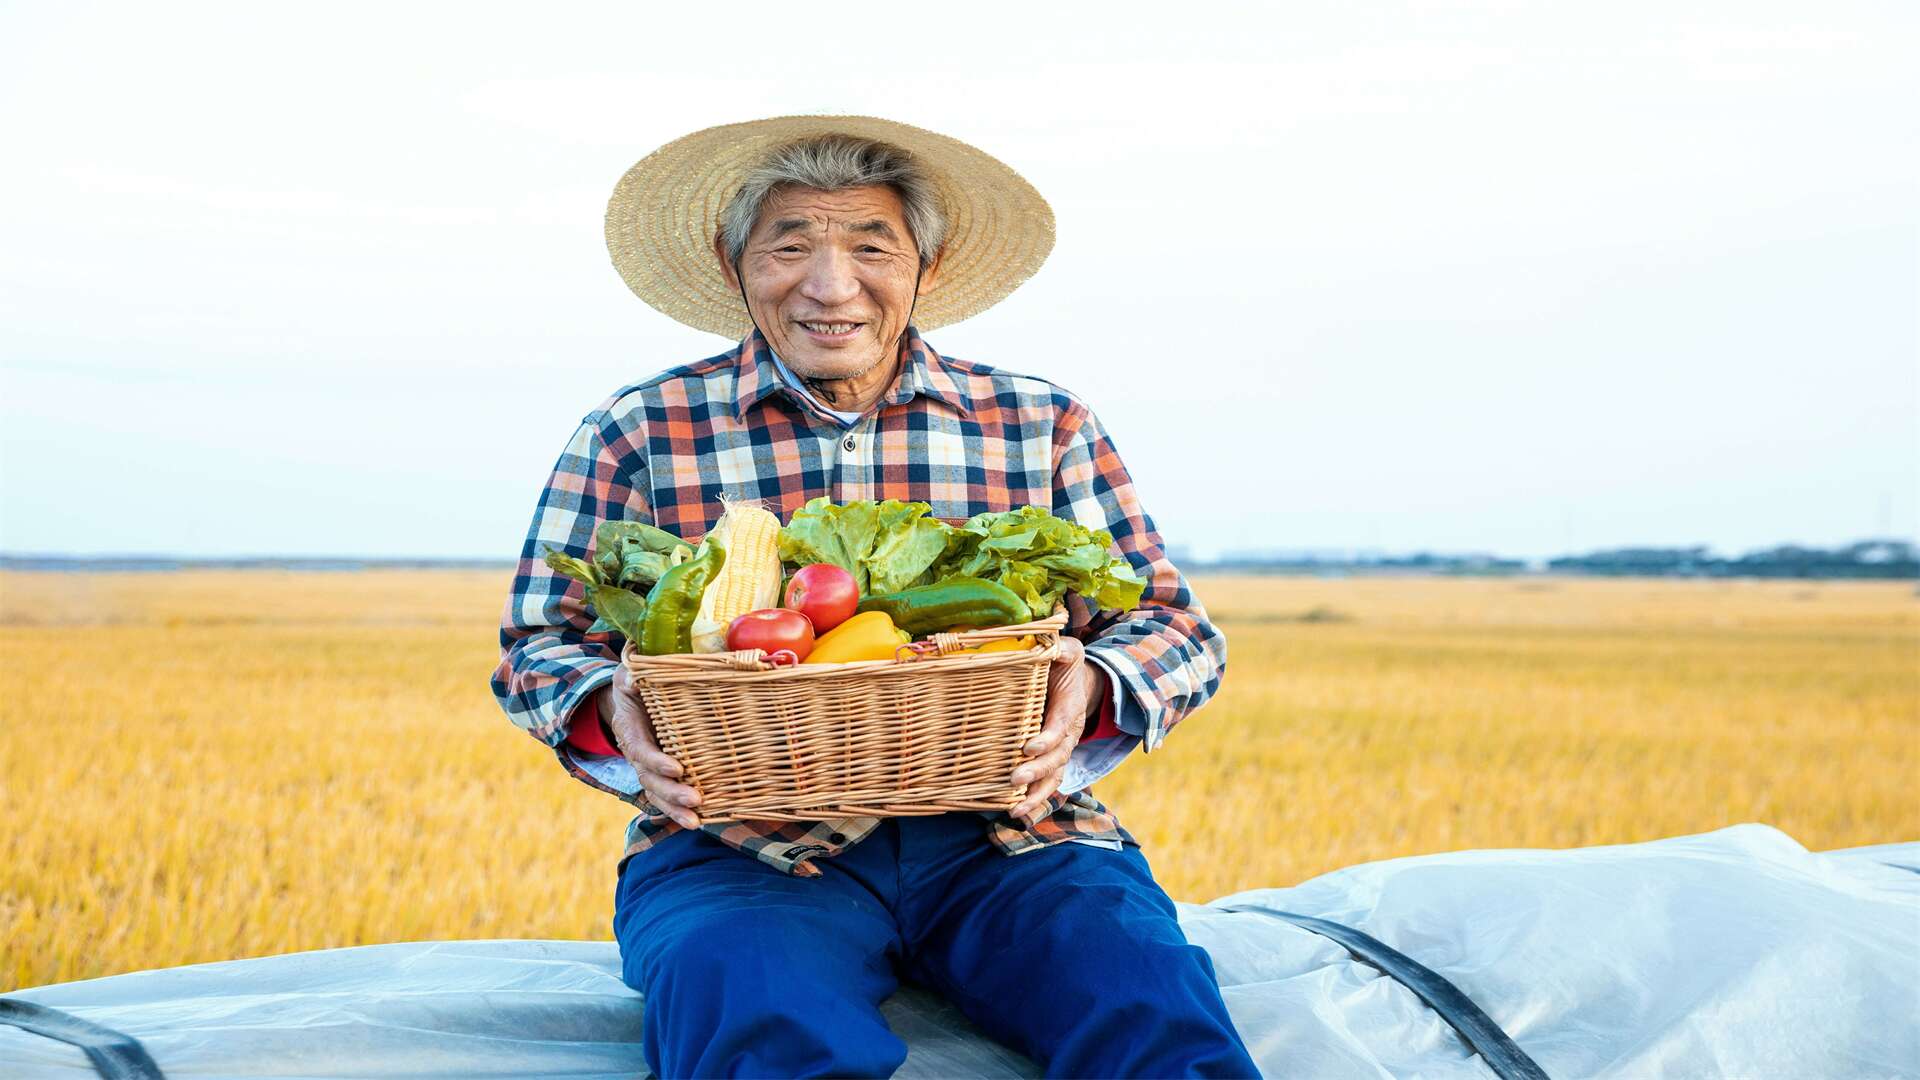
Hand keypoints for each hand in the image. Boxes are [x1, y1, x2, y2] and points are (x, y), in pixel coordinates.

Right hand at [598, 668, 701, 828]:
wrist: (629, 701)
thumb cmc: (635, 685)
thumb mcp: (627, 676)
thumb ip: (630, 678)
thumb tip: (635, 678)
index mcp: (629, 731)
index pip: (641, 751)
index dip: (656, 762)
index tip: (678, 769)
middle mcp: (637, 755)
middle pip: (650, 781)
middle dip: (671, 793)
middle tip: (695, 800)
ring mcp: (648, 768)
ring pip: (658, 794)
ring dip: (676, 810)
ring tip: (695, 823)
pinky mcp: (661, 774)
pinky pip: (667, 797)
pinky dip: (679, 811)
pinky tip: (700, 822)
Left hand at [1010, 637, 1104, 824]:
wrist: (1075, 685)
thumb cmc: (1064, 666)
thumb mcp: (1067, 651)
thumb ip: (1059, 649)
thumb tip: (1048, 644)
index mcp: (1071, 707)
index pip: (1062, 725)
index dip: (1048, 738)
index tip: (1028, 747)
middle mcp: (1069, 734)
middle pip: (1057, 758)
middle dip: (1037, 770)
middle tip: (1015, 778)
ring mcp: (1061, 750)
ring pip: (1053, 777)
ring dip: (1035, 794)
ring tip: (1015, 809)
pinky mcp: (1050, 761)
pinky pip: (1046, 784)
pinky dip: (1033, 800)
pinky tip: (1015, 813)